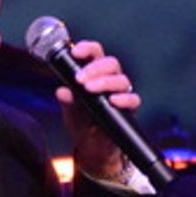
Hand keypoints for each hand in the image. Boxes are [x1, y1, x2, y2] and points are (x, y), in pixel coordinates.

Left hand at [54, 39, 140, 179]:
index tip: (75, 52)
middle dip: (94, 68)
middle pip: (110, 63)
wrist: (91, 147)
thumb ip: (67, 99)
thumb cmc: (81, 123)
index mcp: (94, 74)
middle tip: (80, 79)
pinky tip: (112, 101)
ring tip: (90, 89)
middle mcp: (110, 80)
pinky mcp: (129, 109)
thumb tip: (62, 91)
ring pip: (121, 79)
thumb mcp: (69, 111)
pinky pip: (133, 99)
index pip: (95, 53)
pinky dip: (124, 99)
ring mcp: (120, 93)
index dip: (87, 49)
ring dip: (105, 82)